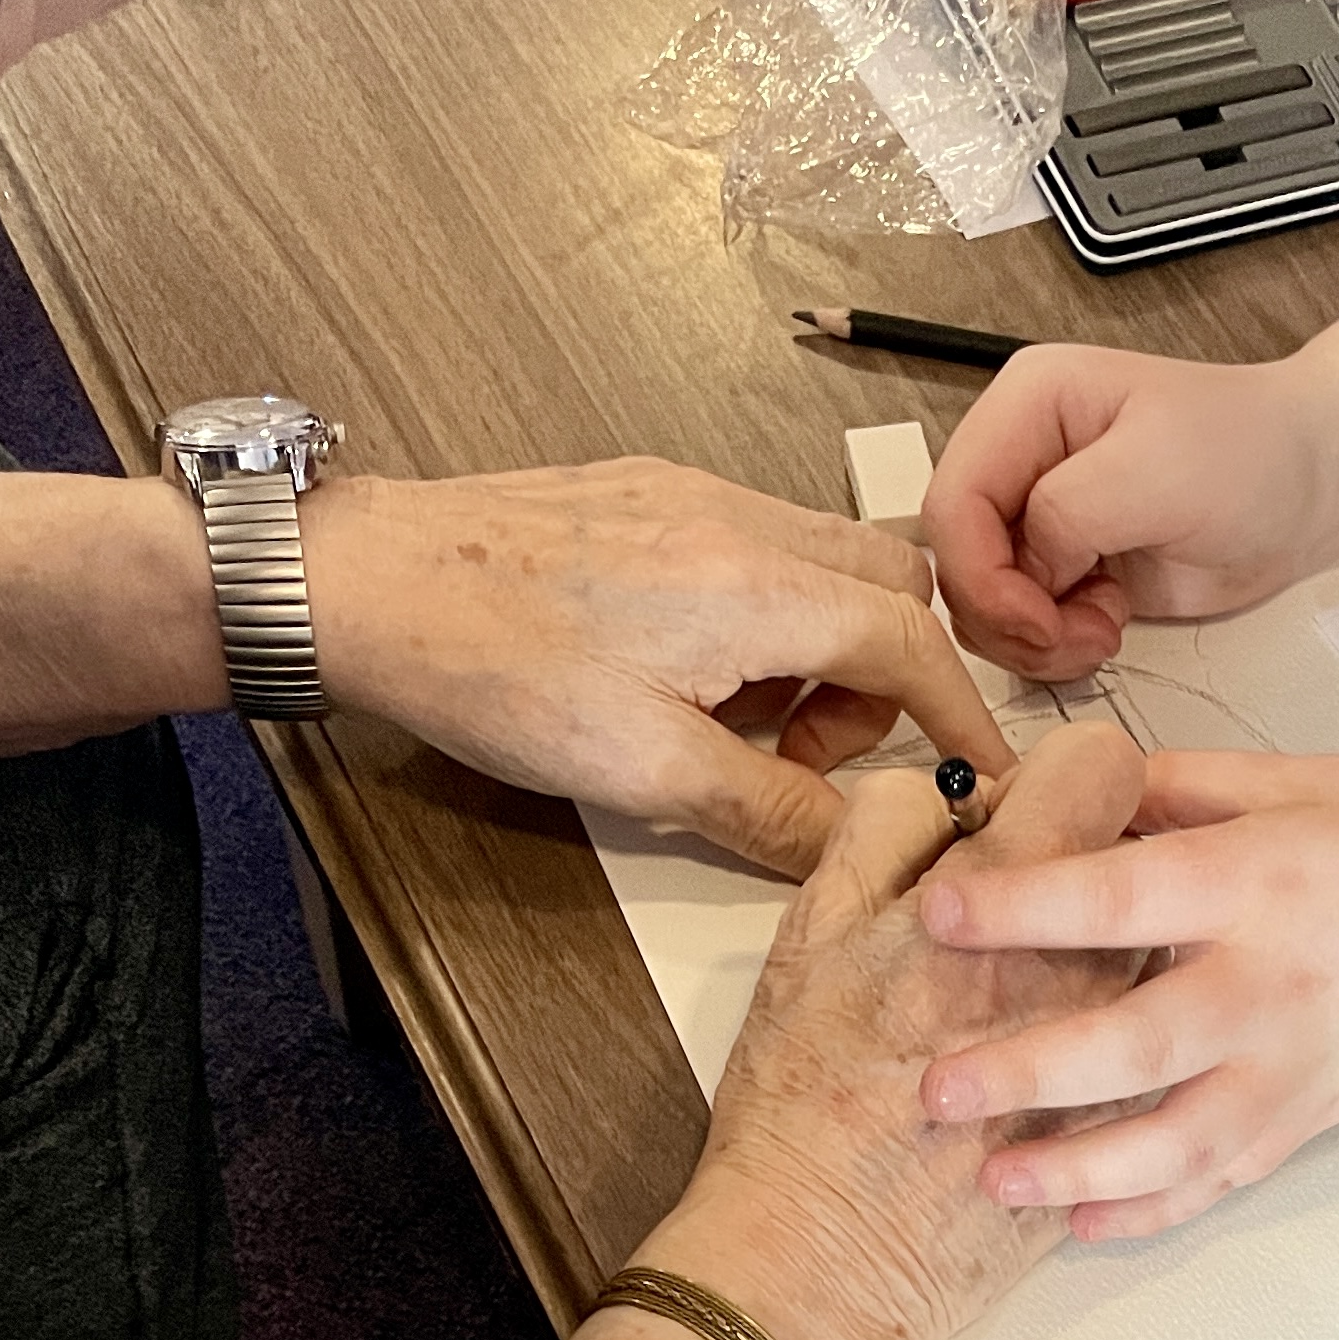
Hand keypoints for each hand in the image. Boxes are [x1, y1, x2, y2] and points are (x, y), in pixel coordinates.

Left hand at [306, 459, 1016, 877]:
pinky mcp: (647, 497)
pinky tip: (693, 675)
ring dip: (826, 649)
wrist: (360, 583)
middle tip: (817, 755)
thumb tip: (853, 842)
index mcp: (758, 585)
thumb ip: (770, 811)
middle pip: (894, 583)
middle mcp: (740, 520)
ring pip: (829, 561)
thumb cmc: (486, 667)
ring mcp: (692, 497)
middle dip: (891, 677)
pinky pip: (760, 549)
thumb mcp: (642, 773)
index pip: (916, 644)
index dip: (961, 716)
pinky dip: (768, 617)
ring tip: (744, 724)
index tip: (978, 771)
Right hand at [639, 724, 1153, 1339]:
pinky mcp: (1145, 1138)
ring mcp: (1137, 1057)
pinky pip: (1182, 1062)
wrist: (823, 1262)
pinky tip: (1086, 1057)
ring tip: (1060, 978)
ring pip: (1181, 957)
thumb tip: (950, 790)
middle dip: (1111, 854)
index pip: (1105, 766)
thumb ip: (890, 830)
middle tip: (1051, 888)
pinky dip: (1149, 1040)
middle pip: (1160, 858)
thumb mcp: (815, 928)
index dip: (1067, 769)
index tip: (1035, 799)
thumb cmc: (805, 1099)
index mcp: (1015, 900)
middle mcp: (1099, 968)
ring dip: (1134, 948)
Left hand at [913, 750, 1338, 1238]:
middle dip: (1029, 1070)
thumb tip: (1067, 791)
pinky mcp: (1312, 1119)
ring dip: (1080, 1166)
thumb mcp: (1303, 778)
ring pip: (1178, 1139)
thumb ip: (1182, 788)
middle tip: (932, 1089)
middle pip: (1136, 1043)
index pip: (1119, 897)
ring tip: (994, 1179)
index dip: (1021, 908)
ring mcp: (1295, 1068)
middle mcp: (1271, 986)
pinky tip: (1077, 1223)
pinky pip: (1224, 1178)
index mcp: (1259, 881)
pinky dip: (1152, 1211)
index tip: (935, 916)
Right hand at [923, 348, 1338, 679]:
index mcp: (1027, 405)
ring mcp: (1044, 516)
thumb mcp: (1153, 470)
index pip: (951, 502)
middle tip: (1072, 636)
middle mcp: (1024, 457)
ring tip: (1100, 630)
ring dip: (1032, 638)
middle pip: (957, 559)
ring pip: (984, 601)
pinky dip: (1054, 644)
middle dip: (1007, 615)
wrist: (1314, 486)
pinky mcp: (1070, 566)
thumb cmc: (1253, 453)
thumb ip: (1066, 512)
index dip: (978, 575)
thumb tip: (1025, 568)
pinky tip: (1107, 627)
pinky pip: (1024, 623)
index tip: (1035, 621)